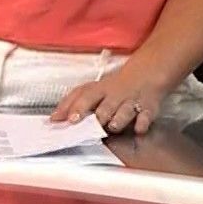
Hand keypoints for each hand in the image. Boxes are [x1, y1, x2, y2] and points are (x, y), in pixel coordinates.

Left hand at [51, 63, 172, 134]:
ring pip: (124, 114)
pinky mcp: (148, 110)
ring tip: (112, 126)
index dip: (78, 108)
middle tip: (92, 126)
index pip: (86, 97)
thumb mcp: (91, 89)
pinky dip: (141, 125)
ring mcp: (132, 103)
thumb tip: (54, 119)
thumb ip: (71, 103)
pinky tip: (137, 128)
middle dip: (98, 118)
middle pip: (105, 109)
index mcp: (99, 90)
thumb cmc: (112, 86)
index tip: (70, 120)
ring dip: (117, 121)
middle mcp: (115, 96)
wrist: (144, 75)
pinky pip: (145, 119)